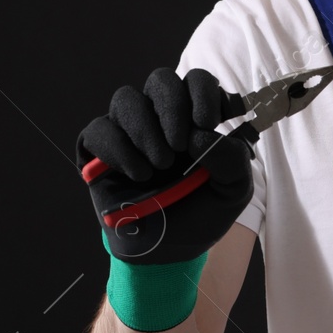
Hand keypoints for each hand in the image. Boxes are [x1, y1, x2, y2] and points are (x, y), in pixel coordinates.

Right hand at [77, 67, 254, 264]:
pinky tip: (139, 174)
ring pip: (126, 98)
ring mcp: (128, 131)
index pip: (197, 81)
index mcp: (194, 117)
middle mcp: (160, 116)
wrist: (169, 252)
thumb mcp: (233, 190)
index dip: (203, 92)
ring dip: (145, 130)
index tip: (208, 121)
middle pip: (160, 80)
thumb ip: (232, 159)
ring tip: (160, 165)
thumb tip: (201, 133)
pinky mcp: (99, 150)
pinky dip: (119, 150)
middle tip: (179, 145)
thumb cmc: (201, 213)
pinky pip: (99, 130)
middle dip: (172, 107)